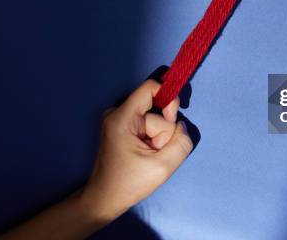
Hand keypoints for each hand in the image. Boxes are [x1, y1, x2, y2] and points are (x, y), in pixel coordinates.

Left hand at [80, 80, 192, 222]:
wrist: (105, 198)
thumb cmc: (129, 184)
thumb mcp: (163, 167)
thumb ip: (181, 142)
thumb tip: (181, 125)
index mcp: (122, 117)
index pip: (150, 87)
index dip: (168, 99)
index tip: (172, 119)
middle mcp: (118, 112)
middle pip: (156, 110)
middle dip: (162, 132)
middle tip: (152, 153)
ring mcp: (119, 119)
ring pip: (154, 120)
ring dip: (157, 139)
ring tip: (146, 156)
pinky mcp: (123, 127)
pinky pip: (148, 125)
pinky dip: (152, 139)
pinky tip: (145, 153)